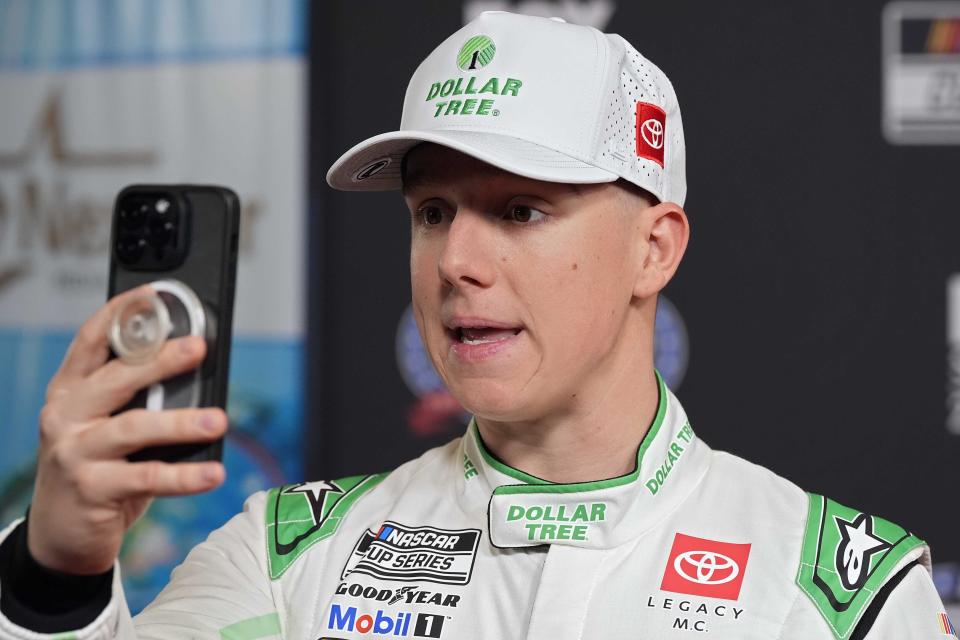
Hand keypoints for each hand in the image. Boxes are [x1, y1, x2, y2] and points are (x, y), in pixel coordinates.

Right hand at [27, 285, 226, 574]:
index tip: (152, 294)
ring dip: (181, 422)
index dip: (119, 313)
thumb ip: (133, 400)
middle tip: (198, 348)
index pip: (89, 341)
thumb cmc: (94, 471)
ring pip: (134, 428)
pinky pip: (147, 478)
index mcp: (70, 392)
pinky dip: (185, 476)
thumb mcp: (104, 427)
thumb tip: (193, 369)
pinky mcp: (91, 489)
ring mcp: (74, 453)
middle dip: (160, 360)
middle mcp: (65, 416)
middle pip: (116, 378)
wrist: (57, 536)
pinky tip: (212, 472)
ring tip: (218, 420)